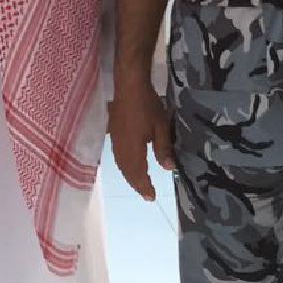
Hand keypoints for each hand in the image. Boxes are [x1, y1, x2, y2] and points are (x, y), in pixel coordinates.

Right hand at [108, 80, 173, 201]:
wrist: (128, 85)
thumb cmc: (147, 105)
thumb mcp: (161, 126)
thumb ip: (163, 148)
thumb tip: (168, 168)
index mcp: (133, 149)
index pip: (138, 173)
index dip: (145, 186)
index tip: (152, 197)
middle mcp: (121, 148)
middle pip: (127, 171)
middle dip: (137, 184)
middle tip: (146, 193)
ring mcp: (115, 140)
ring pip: (121, 164)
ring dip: (130, 176)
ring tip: (139, 183)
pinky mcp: (113, 133)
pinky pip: (118, 156)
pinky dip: (124, 165)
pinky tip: (129, 164)